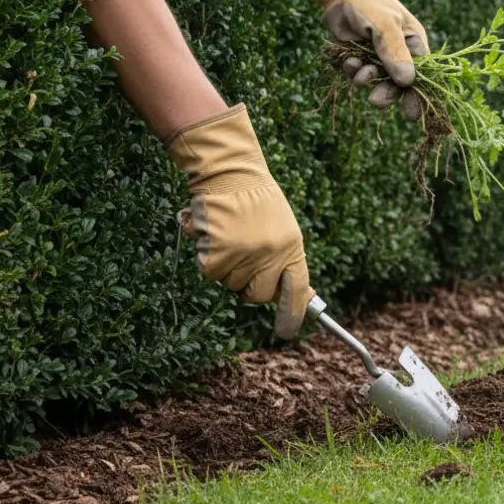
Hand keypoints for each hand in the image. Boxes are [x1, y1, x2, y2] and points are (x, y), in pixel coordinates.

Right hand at [167, 104, 312, 339]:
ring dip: (226, 266)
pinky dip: (206, 258)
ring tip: (230, 235)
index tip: (287, 331)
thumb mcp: (283, 229)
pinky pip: (209, 273)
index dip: (292, 314)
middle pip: (258, 295)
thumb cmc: (256, 200)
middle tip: (242, 260)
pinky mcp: (218, 253)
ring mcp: (245, 255)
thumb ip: (285, 259)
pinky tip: (214, 235)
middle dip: (248, 286)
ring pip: (230, 283)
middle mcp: (272, 255)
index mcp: (293, 247)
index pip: (297, 290)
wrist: (230, 172)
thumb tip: (297, 295)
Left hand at [288, 0, 427, 118]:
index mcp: (413, 44)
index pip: (422, 75)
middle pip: (397, 84)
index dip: (418, 95)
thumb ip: (395, 53)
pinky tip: (348, 61)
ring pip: (375, 80)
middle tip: (375, 101)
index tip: (412, 114)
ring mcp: (377, 56)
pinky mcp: (358, 56)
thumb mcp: (386, 26)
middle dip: (387, 92)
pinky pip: (357, 74)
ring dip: (365, 79)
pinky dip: (352, 71)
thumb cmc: (370, 2)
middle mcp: (398, 53)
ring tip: (357, 70)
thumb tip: (408, 81)